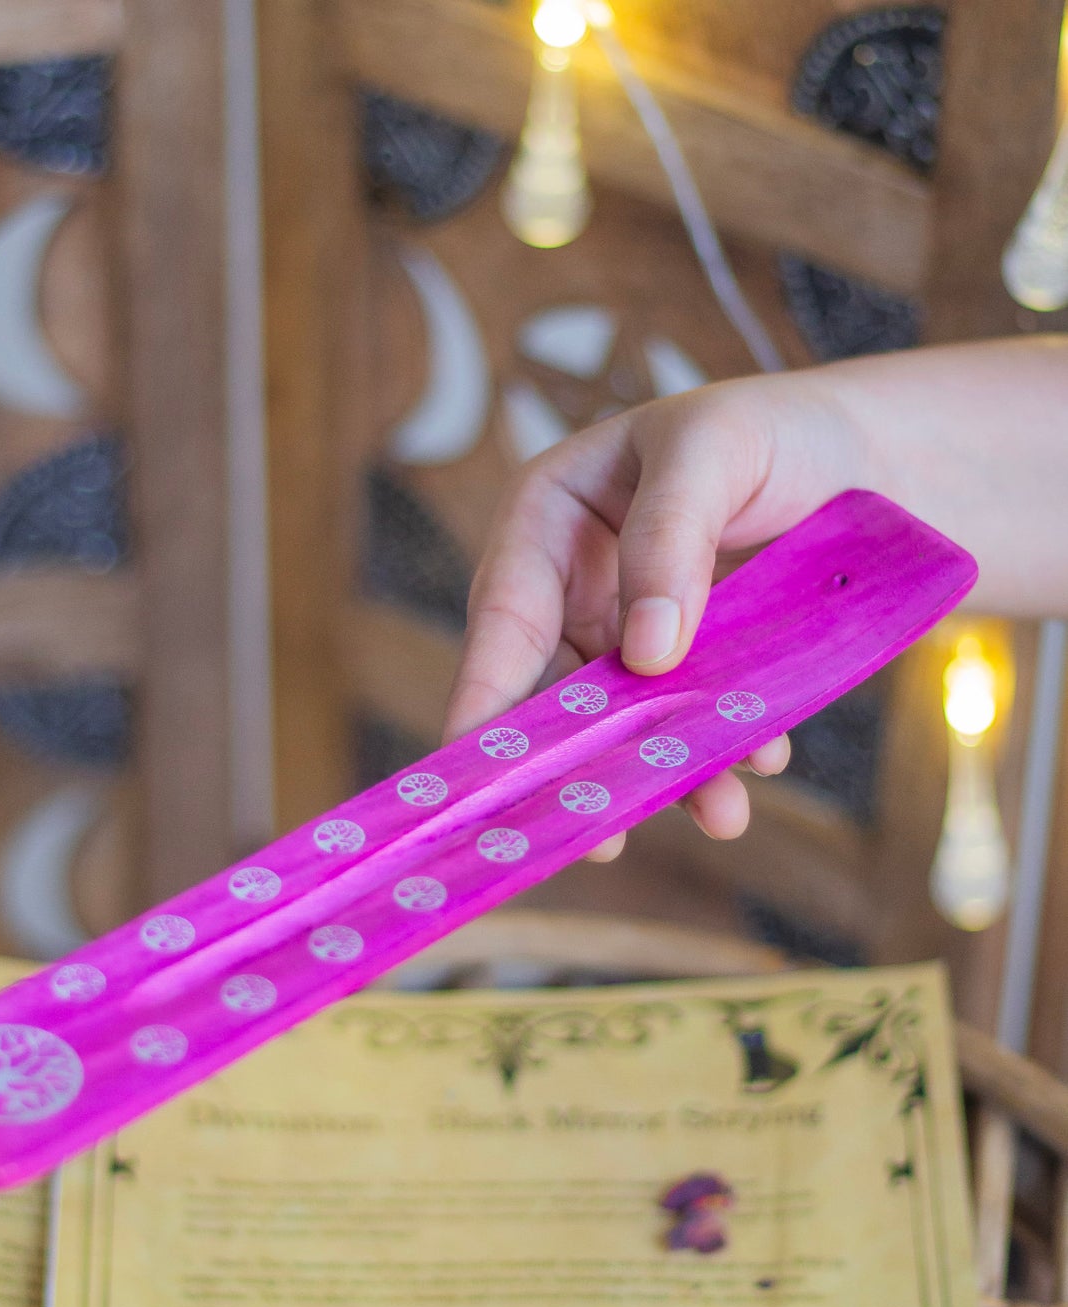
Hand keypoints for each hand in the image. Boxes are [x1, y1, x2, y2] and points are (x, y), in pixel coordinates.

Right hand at [444, 373, 866, 856]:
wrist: (874, 458)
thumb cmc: (777, 428)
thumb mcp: (715, 449)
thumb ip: (670, 538)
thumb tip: (645, 655)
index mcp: (546, 515)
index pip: (501, 615)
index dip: (485, 695)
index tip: (477, 767)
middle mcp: (573, 581)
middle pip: (553, 686)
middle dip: (579, 759)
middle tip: (599, 832)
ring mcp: (626, 627)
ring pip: (622, 717)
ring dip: (663, 769)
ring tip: (720, 813)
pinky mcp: (684, 663)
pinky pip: (684, 719)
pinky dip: (719, 750)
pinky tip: (764, 759)